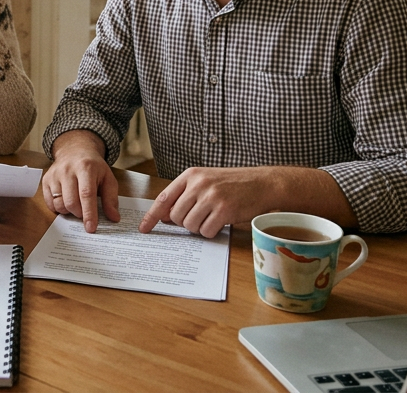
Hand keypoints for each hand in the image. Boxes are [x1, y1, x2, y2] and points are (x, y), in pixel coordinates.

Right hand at [42, 130, 119, 232]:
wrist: (75, 150)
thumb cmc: (93, 167)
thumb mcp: (108, 178)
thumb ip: (111, 198)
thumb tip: (114, 218)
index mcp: (86, 167)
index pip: (86, 194)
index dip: (89, 213)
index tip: (91, 228)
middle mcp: (67, 170)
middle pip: (71, 202)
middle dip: (79, 214)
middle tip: (85, 212)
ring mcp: (54, 175)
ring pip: (59, 204)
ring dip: (69, 211)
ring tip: (76, 203)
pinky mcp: (46, 180)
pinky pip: (49, 203)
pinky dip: (58, 208)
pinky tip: (66, 200)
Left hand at [139, 166, 280, 238]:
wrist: (263, 183)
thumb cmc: (234, 184)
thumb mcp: (206, 181)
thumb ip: (185, 195)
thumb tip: (165, 216)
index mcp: (191, 175)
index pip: (164, 198)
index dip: (152, 215)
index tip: (144, 228)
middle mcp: (199, 184)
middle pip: (176, 216)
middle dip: (185, 222)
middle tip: (200, 217)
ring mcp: (211, 196)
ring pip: (190, 225)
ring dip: (200, 227)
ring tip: (213, 216)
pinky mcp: (224, 210)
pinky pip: (207, 231)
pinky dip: (212, 231)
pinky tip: (222, 221)